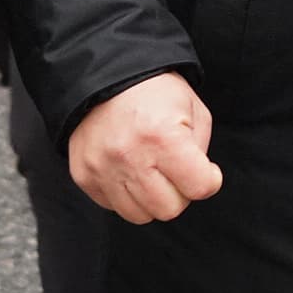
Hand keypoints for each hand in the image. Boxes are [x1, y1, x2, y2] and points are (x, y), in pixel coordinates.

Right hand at [70, 72, 223, 222]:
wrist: (104, 76)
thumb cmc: (154, 93)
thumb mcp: (193, 110)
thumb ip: (201, 152)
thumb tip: (198, 183)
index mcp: (162, 137)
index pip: (199, 187)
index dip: (209, 180)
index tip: (204, 170)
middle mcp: (129, 156)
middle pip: (169, 209)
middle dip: (179, 193)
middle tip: (174, 171)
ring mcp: (102, 168)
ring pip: (139, 215)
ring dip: (150, 198)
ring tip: (150, 170)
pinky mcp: (83, 175)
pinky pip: (113, 206)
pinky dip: (125, 193)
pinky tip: (128, 169)